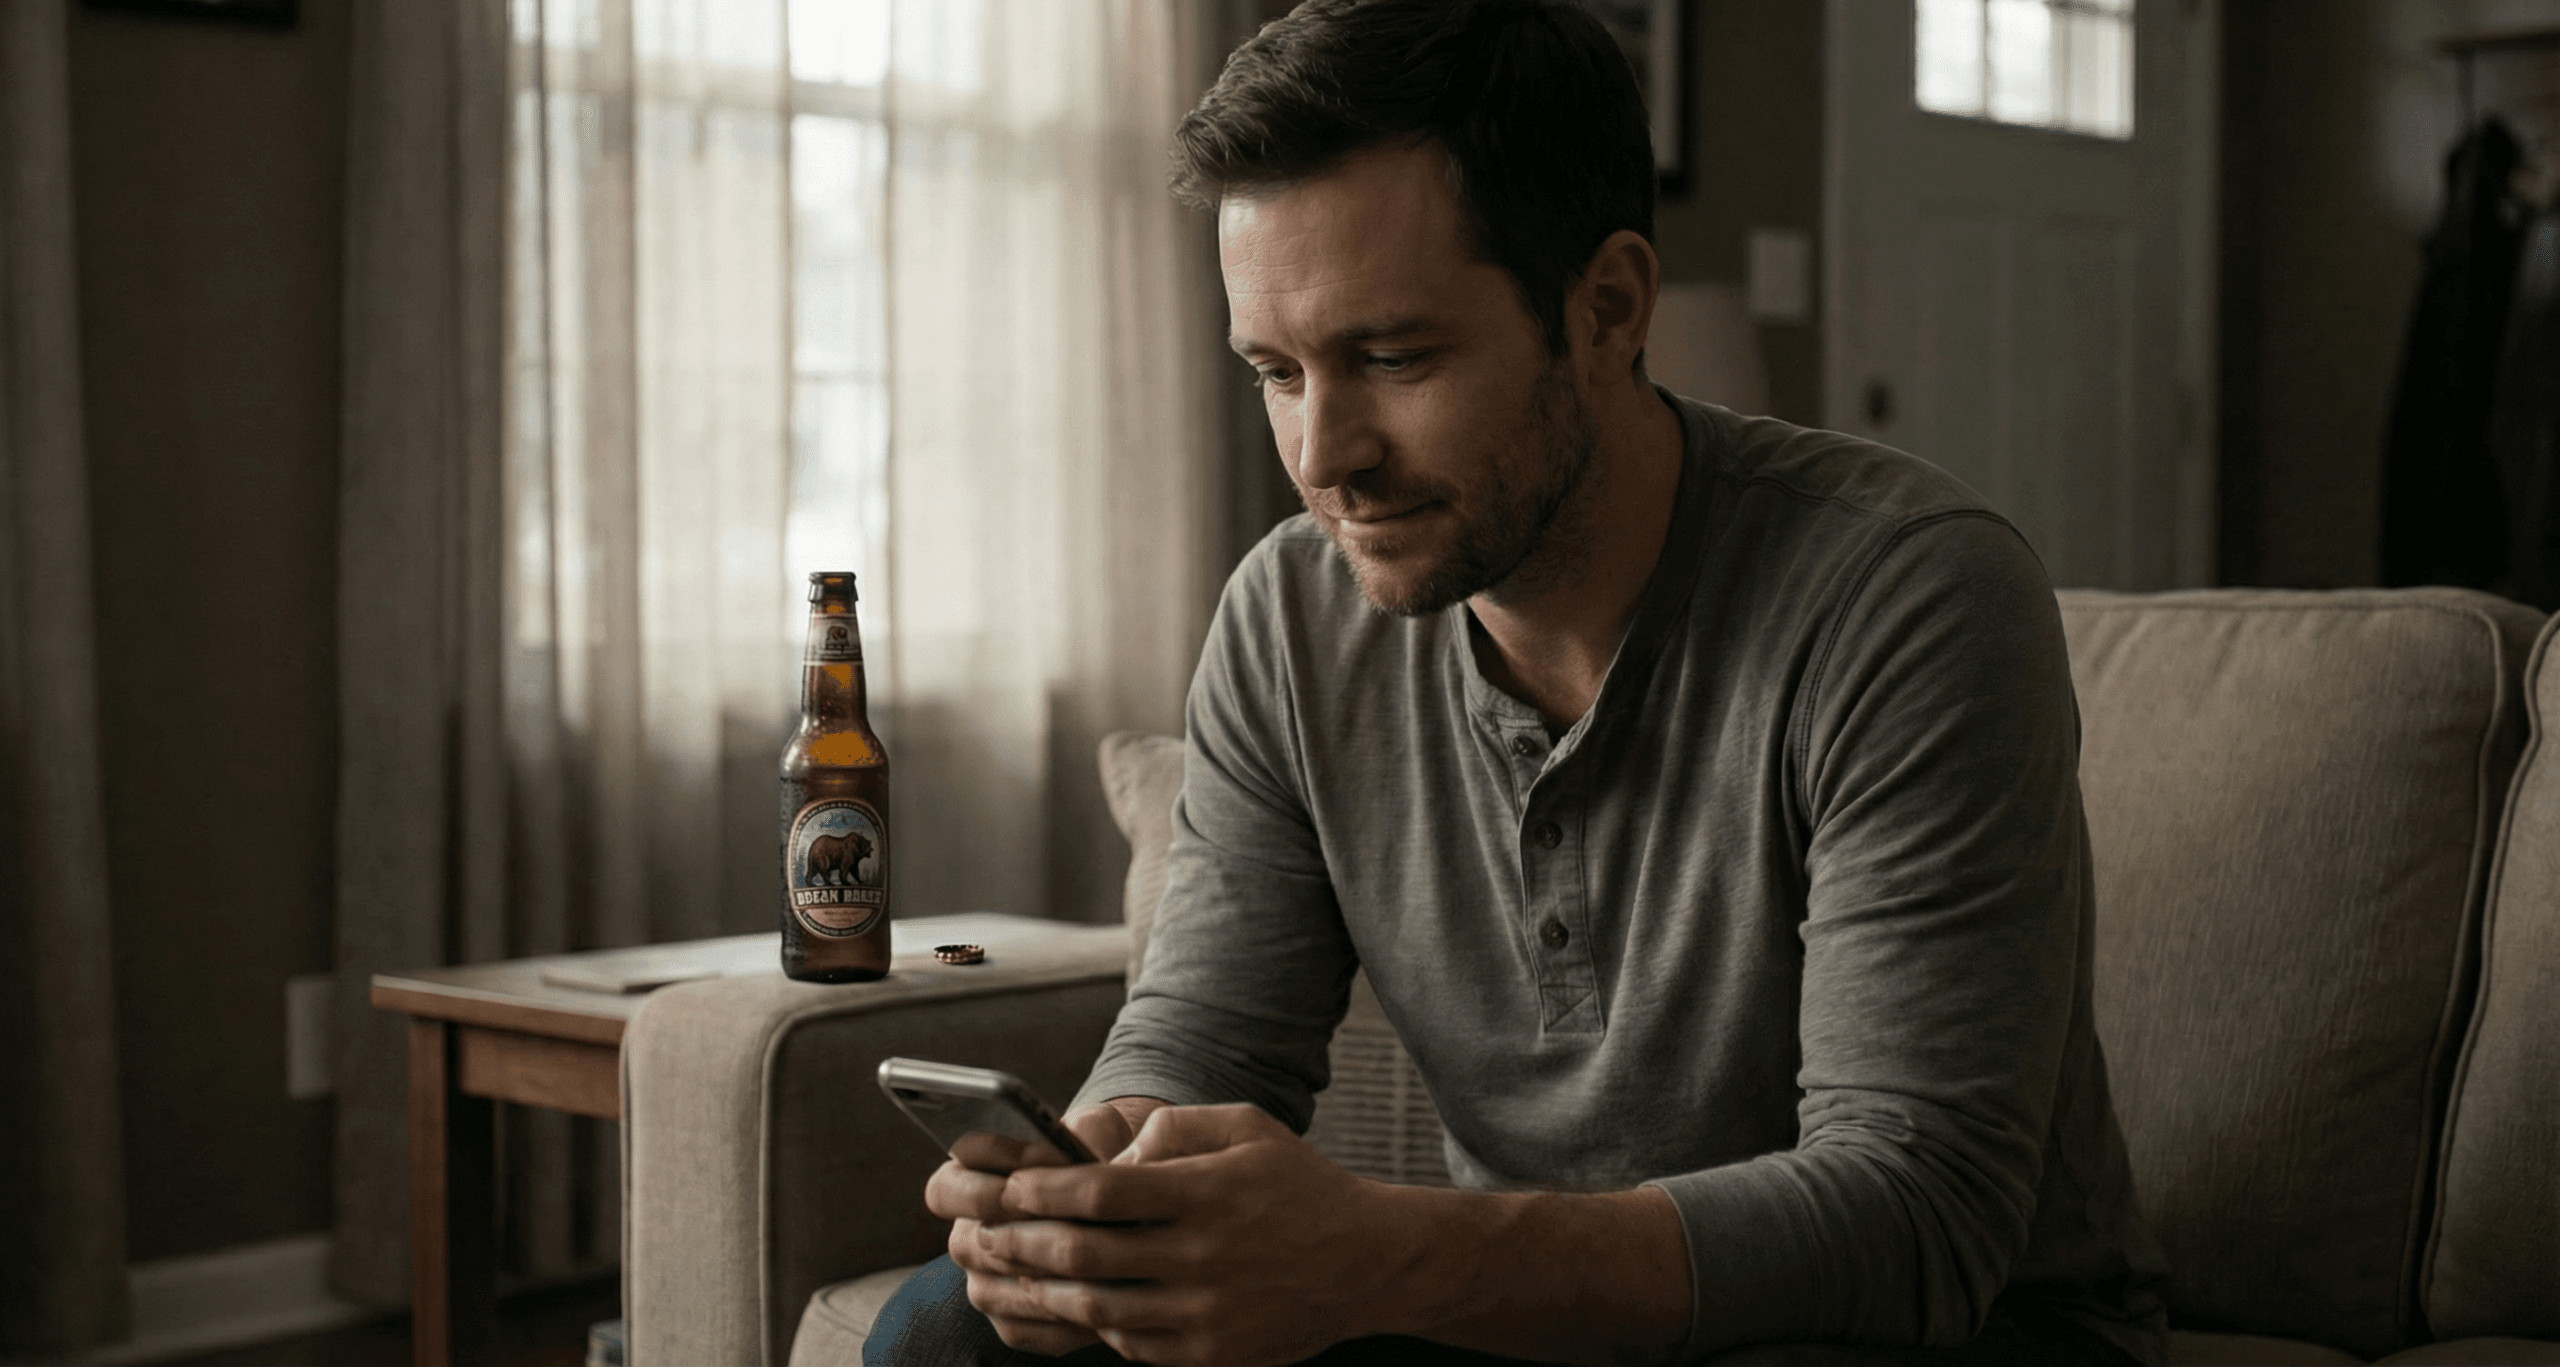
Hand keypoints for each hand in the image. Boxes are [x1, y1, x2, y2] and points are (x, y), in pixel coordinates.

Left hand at [960, 1103, 1399, 1365]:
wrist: (1367, 1263)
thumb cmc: (1299, 1185)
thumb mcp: (1247, 1128)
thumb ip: (1175, 1127)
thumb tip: (1113, 1154)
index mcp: (1206, 1194)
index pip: (1100, 1191)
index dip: (1043, 1189)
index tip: (1011, 1184)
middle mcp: (1202, 1257)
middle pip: (1084, 1256)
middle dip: (1025, 1243)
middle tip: (992, 1231)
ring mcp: (1205, 1313)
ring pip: (1098, 1308)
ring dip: (1047, 1290)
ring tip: (1018, 1271)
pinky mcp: (1210, 1354)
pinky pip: (1131, 1344)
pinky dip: (1096, 1322)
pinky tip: (1079, 1301)